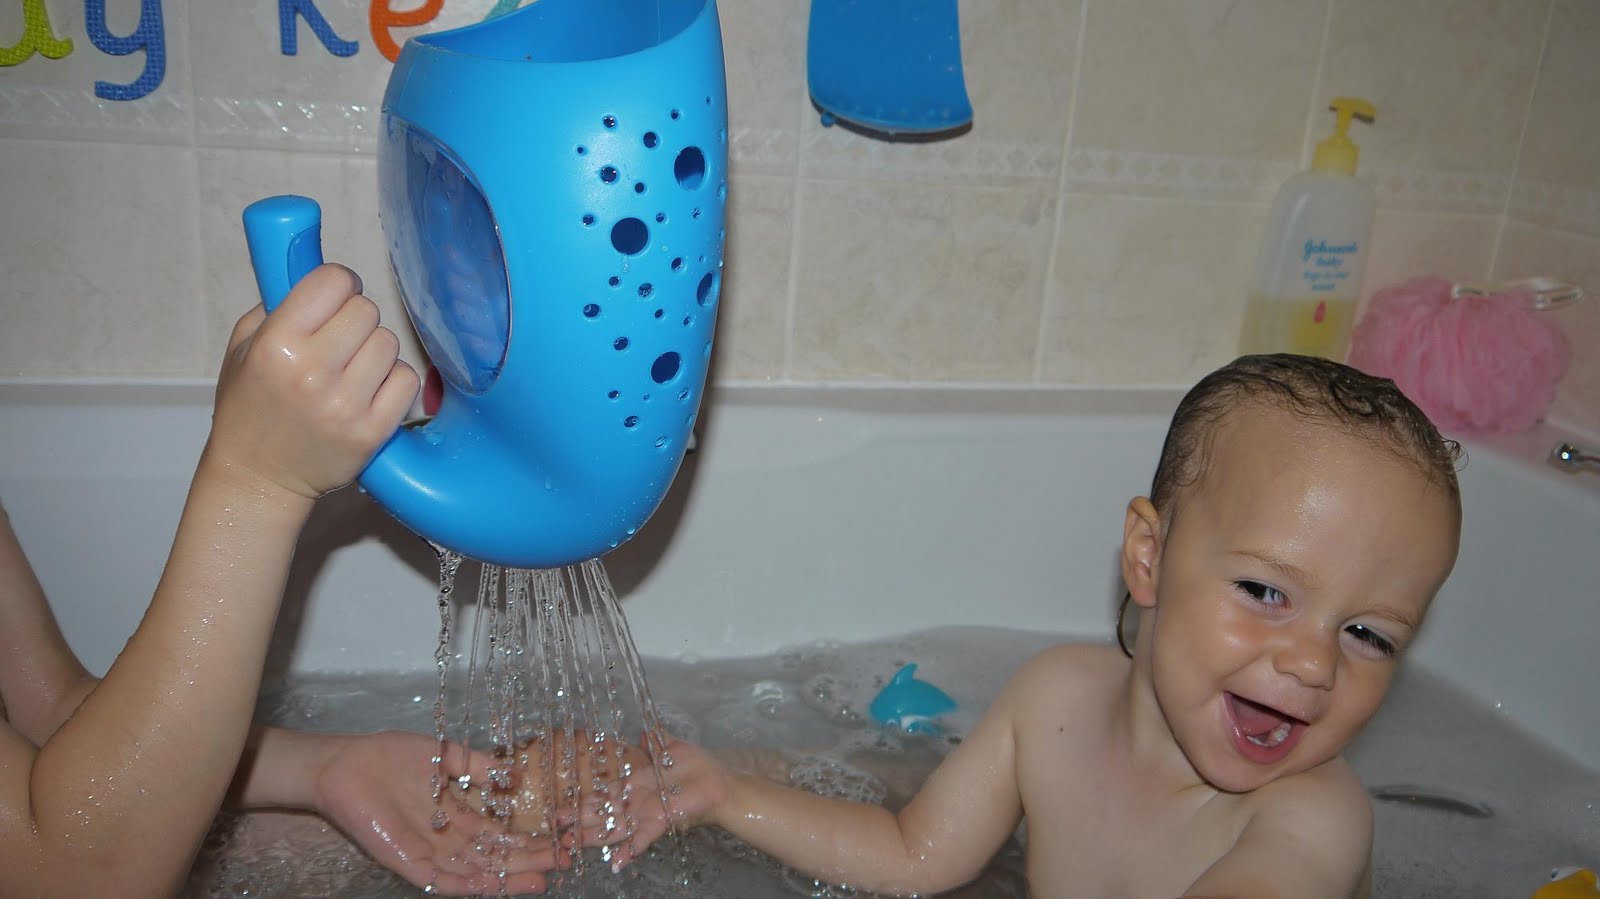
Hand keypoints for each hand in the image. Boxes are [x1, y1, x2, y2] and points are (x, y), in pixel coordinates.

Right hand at [205, 264, 417, 500]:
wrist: (258, 477)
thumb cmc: (249, 407)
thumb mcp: (243, 346)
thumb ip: (278, 304)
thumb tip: (317, 267)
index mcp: (277, 345)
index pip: (332, 281)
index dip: (338, 283)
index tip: (335, 294)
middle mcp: (313, 373)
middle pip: (366, 309)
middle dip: (354, 317)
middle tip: (339, 337)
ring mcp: (347, 405)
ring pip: (389, 342)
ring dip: (373, 349)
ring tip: (349, 368)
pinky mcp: (373, 431)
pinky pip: (406, 379)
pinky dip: (392, 380)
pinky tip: (367, 390)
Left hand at [310, 731, 557, 895]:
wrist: (348, 764)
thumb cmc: (393, 756)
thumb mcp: (448, 756)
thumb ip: (481, 767)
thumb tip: (517, 774)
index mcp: (458, 814)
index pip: (500, 834)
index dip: (529, 839)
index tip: (561, 840)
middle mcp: (447, 838)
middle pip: (493, 857)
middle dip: (527, 862)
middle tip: (561, 864)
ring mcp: (429, 852)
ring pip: (474, 872)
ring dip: (505, 878)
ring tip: (538, 881)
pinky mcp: (407, 861)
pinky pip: (440, 880)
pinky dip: (466, 885)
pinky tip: (491, 886)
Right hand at [564, 733, 730, 869]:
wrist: (720, 784)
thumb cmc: (698, 768)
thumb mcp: (672, 749)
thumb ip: (656, 742)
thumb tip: (644, 733)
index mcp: (635, 785)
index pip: (604, 794)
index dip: (584, 800)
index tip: (561, 806)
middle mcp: (637, 803)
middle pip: (603, 814)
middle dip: (579, 821)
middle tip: (556, 827)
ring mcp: (647, 814)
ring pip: (615, 827)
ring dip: (595, 837)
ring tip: (572, 844)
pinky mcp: (662, 821)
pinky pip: (643, 837)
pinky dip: (630, 850)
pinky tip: (616, 862)